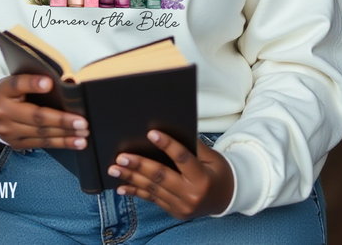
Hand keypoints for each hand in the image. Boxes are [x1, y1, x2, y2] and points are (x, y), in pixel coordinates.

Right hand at [0, 75, 88, 150]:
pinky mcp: (16, 144)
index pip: (18, 85)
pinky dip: (61, 143)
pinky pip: (42, 144)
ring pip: (41, 134)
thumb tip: (59, 83)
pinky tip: (75, 142)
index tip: (49, 83)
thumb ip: (34, 80)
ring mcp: (10, 132)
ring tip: (82, 134)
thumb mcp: (15, 82)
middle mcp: (5, 114)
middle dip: (61, 121)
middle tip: (82, 122)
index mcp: (5, 92)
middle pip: (36, 117)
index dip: (34, 84)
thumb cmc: (8, 94)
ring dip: (65, 136)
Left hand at [107, 131, 233, 219]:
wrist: (226, 199)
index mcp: (202, 178)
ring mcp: (181, 206)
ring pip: (152, 189)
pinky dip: (136, 192)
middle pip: (161, 176)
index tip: (151, 133)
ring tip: (115, 168)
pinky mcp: (174, 212)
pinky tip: (122, 187)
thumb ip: (193, 145)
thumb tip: (171, 129)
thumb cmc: (218, 172)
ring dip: (131, 178)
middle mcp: (191, 194)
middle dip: (139, 165)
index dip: (167, 145)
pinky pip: (152, 200)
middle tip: (121, 156)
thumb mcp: (212, 157)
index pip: (182, 158)